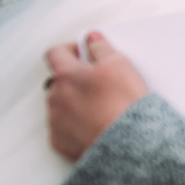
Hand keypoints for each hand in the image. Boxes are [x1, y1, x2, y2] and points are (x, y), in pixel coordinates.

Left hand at [45, 32, 148, 159]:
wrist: (129, 145)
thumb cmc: (124, 104)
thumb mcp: (120, 65)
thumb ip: (101, 48)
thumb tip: (91, 39)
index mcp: (66, 75)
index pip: (55, 53)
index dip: (70, 50)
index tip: (84, 54)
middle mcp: (55, 97)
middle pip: (58, 81)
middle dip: (75, 80)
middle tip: (99, 84)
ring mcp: (55, 122)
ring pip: (60, 105)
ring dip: (75, 103)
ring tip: (102, 109)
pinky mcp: (60, 143)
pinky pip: (64, 129)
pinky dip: (76, 126)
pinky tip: (96, 127)